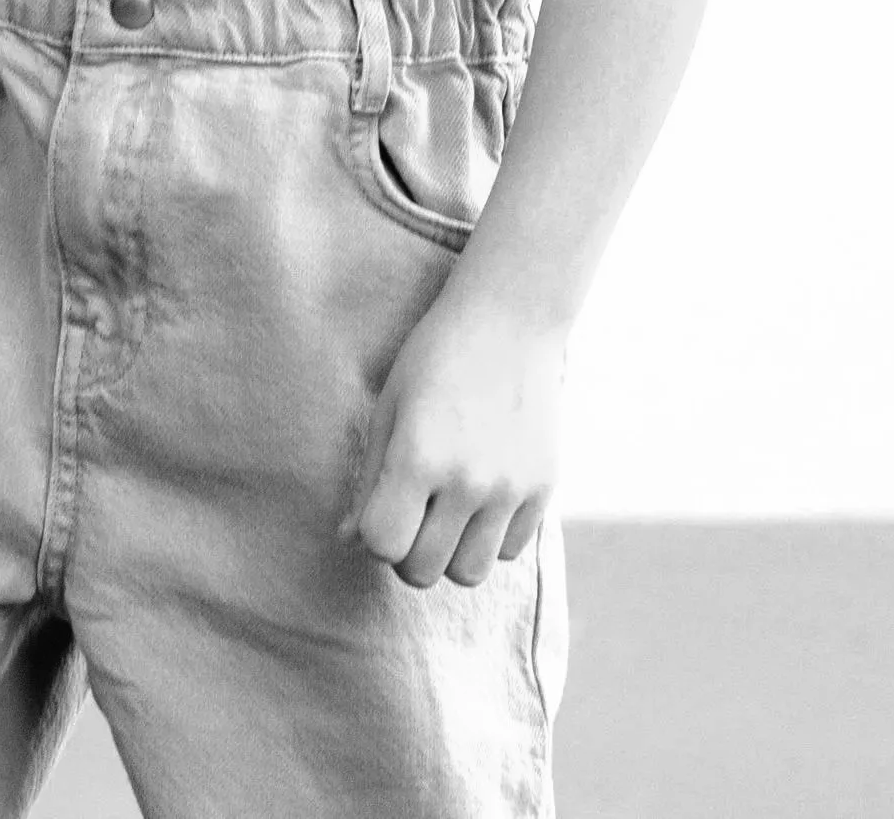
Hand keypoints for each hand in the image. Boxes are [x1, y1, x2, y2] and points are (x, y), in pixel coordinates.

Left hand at [345, 283, 565, 589]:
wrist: (509, 320)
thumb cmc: (435, 357)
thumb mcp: (389, 407)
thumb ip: (369, 479)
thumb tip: (350, 540)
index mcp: (419, 455)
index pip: (383, 543)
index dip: (373, 534)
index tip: (380, 507)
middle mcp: (468, 480)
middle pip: (423, 570)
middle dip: (406, 550)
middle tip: (410, 513)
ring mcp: (511, 488)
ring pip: (468, 573)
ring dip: (449, 553)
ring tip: (445, 513)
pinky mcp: (543, 488)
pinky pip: (508, 550)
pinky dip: (489, 538)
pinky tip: (480, 498)